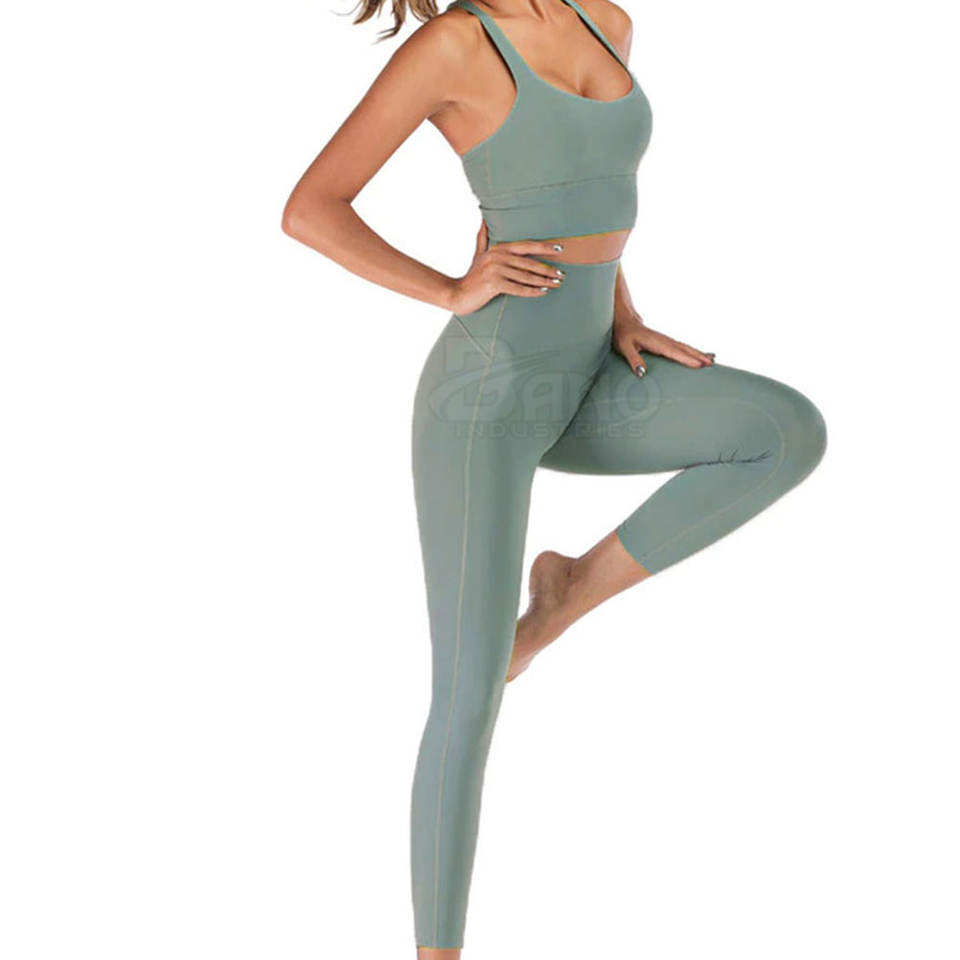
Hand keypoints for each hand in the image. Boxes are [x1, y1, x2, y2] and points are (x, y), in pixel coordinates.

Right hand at [447, 222, 565, 314]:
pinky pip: (518, 289)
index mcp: (498, 249)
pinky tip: (543, 292)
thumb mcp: (478, 254)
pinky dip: (532, 291)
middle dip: (547, 269)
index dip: (544, 247)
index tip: (560, 249)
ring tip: (556, 284)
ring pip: (526, 277)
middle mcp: (498, 257)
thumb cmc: (472, 276)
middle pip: (529, 263)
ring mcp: (495, 270)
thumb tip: (483, 219)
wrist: (457, 294)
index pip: (526, 246)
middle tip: (562, 274)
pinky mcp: (494, 284)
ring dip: (543, 281)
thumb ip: (483, 238)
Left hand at [613, 311, 714, 376]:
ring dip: (699, 353)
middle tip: (711, 365)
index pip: (674, 352)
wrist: (625, 322)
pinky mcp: (667, 342)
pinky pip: (682, 348)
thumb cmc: (624, 335)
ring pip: (685, 347)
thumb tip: (643, 373)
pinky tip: (702, 355)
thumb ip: (634, 360)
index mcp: (655, 342)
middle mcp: (664, 340)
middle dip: (698, 356)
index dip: (686, 359)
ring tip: (712, 361)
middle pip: (684, 349)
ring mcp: (666, 340)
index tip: (699, 365)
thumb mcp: (624, 348)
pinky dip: (693, 351)